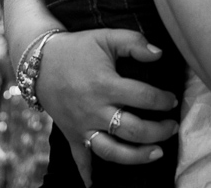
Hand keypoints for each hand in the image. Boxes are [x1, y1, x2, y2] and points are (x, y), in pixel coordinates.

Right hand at [37, 29, 178, 180]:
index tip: (172, 100)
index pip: (144, 97)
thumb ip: (133, 43)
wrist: (39, 60)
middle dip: (158, 131)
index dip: (163, 100)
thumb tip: (159, 54)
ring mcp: (82, 126)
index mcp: (105, 85)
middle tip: (172, 127)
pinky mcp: (71, 134)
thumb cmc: (77, 47)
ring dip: (137, 156)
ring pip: (112, 151)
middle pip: (133, 130)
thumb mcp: (105, 37)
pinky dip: (88, 174)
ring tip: (157, 153)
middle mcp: (94, 109)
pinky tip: (97, 185)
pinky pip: (80, 158)